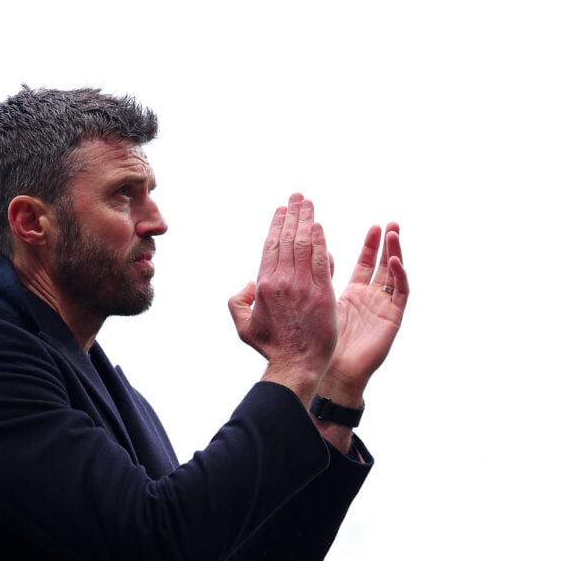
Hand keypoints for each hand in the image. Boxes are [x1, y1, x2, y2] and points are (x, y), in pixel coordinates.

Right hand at [228, 193, 336, 404]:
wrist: (296, 363)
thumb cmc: (272, 347)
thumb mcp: (243, 325)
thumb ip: (238, 301)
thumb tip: (248, 283)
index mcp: (263, 285)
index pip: (271, 246)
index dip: (277, 225)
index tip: (283, 210)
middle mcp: (282, 281)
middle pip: (288, 239)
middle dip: (293, 214)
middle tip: (298, 197)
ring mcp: (303, 285)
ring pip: (305, 245)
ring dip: (307, 221)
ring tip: (309, 204)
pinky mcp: (323, 292)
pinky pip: (321, 260)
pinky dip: (320, 241)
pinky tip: (320, 226)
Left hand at [319, 222, 408, 404]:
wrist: (332, 370)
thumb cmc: (319, 343)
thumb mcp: (316, 304)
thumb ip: (318, 279)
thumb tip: (313, 252)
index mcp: (353, 294)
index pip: (365, 263)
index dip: (369, 245)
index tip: (374, 226)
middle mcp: (371, 298)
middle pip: (383, 265)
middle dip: (386, 244)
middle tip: (390, 223)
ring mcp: (383, 307)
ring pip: (395, 275)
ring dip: (395, 253)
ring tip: (393, 233)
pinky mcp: (393, 318)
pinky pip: (401, 293)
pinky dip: (399, 276)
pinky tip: (393, 261)